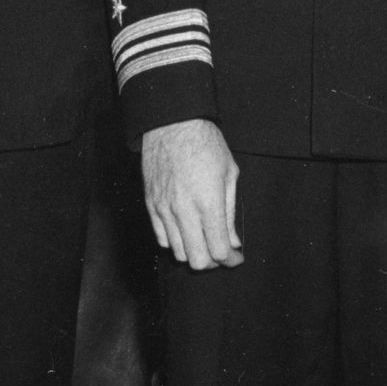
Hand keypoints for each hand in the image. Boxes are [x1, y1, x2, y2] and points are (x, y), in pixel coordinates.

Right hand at [141, 118, 242, 269]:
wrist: (172, 123)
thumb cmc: (205, 143)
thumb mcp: (229, 173)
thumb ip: (229, 212)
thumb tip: (232, 241)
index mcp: (208, 202)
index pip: (218, 250)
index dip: (230, 260)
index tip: (236, 257)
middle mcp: (184, 210)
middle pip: (197, 260)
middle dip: (213, 262)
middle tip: (220, 252)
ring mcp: (164, 208)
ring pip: (178, 252)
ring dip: (194, 251)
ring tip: (203, 240)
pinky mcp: (151, 204)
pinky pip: (161, 238)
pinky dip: (175, 242)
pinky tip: (185, 231)